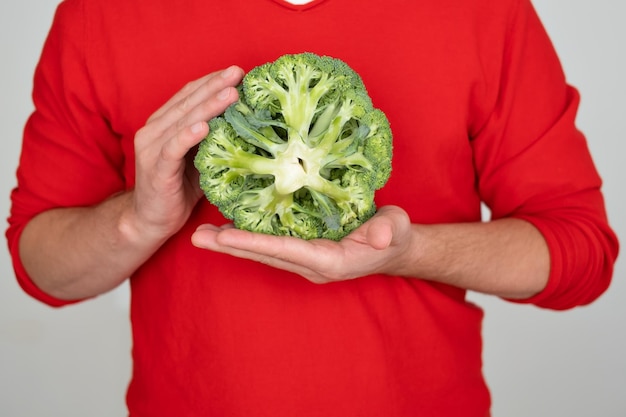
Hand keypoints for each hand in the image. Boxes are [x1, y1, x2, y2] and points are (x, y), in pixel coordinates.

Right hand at [129, 66, 244, 239]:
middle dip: (215, 86)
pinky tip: (204, 126)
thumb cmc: (178, 189)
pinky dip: (188, 135)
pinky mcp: (156, 167)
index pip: (189, 95)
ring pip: (184, 121)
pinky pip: (173, 148)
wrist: (150, 220)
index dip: (212, 81)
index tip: (237, 72)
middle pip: (188, 102)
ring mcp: (152, 148)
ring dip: (208, 106)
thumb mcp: (200, 160)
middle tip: (238, 73)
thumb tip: (248, 127)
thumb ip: (214, 141)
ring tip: (230, 93)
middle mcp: (154, 130)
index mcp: (164, 124)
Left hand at [191, 206, 412, 282]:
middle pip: (265, 255)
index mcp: (330, 260)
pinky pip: (271, 246)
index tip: (225, 236)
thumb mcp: (396, 229)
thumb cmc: (394, 236)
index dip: (256, 243)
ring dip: (233, 245)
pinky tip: (228, 228)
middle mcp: (311, 264)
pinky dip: (248, 238)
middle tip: (197, 238)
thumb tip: (382, 236)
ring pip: (263, 252)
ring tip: (202, 236)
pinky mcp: (304, 251)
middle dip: (231, 247)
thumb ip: (389, 231)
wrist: (394, 249)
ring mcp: (305, 260)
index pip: (287, 250)